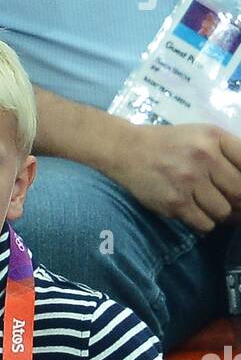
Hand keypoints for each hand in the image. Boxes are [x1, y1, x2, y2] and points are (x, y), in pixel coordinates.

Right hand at [108, 122, 240, 231]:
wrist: (129, 150)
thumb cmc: (170, 144)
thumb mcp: (202, 136)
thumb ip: (227, 153)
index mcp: (216, 137)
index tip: (239, 192)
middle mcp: (205, 157)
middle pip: (239, 192)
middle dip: (237, 202)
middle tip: (229, 203)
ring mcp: (189, 181)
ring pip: (223, 211)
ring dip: (219, 214)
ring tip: (208, 206)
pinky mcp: (175, 202)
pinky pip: (204, 223)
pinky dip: (204, 223)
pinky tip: (195, 213)